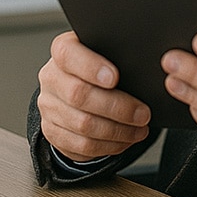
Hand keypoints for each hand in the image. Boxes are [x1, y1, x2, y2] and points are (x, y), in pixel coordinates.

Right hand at [37, 31, 150, 161]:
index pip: (68, 54)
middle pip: (79, 94)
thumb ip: (118, 55)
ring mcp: (49, 106)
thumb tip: (147, 69)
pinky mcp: (53, 132)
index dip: (91, 67)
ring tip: (140, 128)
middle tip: (143, 113)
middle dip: (117, 107)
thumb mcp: (107, 54)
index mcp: (63, 51)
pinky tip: (125, 139)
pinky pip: (82, 145)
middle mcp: (51, 78)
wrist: (77, 90)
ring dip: (118, 131)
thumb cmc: (100, 68)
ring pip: (83, 124)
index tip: (115, 78)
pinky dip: (109, 145)